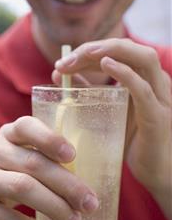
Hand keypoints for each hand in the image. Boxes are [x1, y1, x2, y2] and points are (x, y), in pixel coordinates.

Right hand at [0, 116, 98, 219]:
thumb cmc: (15, 175)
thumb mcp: (27, 160)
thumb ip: (50, 162)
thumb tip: (88, 187)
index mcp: (10, 134)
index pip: (27, 126)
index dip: (50, 139)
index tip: (72, 156)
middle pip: (34, 163)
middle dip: (67, 185)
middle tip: (89, 203)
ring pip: (22, 188)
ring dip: (54, 206)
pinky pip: (4, 217)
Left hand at [54, 39, 171, 219]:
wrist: (155, 171)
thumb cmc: (131, 140)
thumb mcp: (106, 110)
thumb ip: (87, 91)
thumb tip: (59, 74)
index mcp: (142, 79)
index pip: (117, 52)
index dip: (89, 51)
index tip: (63, 62)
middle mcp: (155, 82)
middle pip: (129, 49)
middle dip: (96, 48)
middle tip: (67, 60)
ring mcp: (160, 97)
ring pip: (143, 59)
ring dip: (110, 52)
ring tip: (84, 55)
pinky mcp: (157, 116)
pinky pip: (143, 90)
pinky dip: (125, 74)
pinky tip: (106, 64)